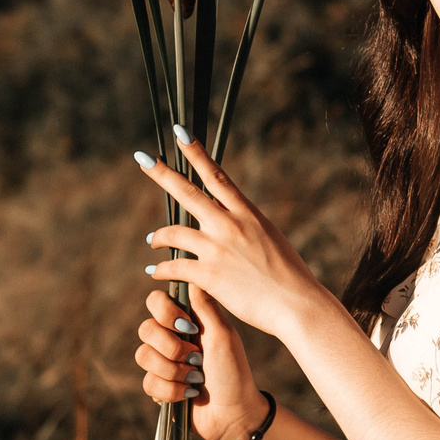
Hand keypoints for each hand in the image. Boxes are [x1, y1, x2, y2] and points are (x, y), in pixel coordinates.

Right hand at [131, 283, 266, 439]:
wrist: (235, 414)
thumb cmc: (234, 372)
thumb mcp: (223, 335)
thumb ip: (204, 306)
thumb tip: (193, 274)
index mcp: (187, 321)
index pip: (156, 301)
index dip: (165, 312)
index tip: (187, 326)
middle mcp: (171, 339)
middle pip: (145, 329)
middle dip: (171, 347)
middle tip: (197, 358)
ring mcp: (163, 363)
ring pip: (143, 356)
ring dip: (173, 371)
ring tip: (195, 379)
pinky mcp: (159, 387)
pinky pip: (147, 382)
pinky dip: (171, 390)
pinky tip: (189, 394)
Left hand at [137, 129, 340, 346]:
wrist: (296, 305)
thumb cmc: (290, 277)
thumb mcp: (271, 240)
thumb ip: (248, 228)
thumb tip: (235, 224)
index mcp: (248, 213)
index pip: (217, 176)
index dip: (197, 154)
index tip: (181, 134)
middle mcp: (230, 224)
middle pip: (188, 192)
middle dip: (162, 173)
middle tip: (143, 159)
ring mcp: (218, 248)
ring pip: (174, 232)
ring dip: (159, 236)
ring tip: (153, 241)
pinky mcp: (209, 275)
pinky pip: (173, 266)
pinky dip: (160, 268)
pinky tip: (154, 271)